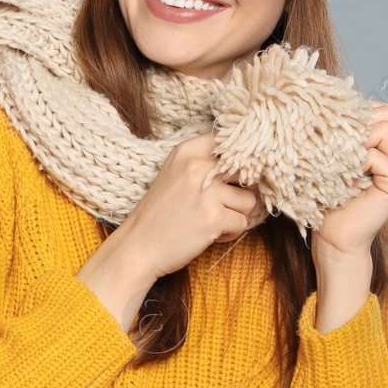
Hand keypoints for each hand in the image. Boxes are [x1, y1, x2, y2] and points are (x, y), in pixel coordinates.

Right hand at [76, 135, 258, 328]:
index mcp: (187, 151)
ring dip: (236, 214)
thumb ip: (205, 163)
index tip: (230, 175)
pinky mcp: (214, 217)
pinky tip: (209, 234)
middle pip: (246, 171)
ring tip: (212, 221)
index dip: (238, 159)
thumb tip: (248, 165)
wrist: (138, 246)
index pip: (230, 141)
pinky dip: (230, 233)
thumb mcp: (176, 174)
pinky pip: (242, 223)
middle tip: (221, 204)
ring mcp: (207, 191)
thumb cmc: (159, 213)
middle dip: (240, 191)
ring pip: (249, 200)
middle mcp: (198, 165)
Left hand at [310, 101, 387, 262]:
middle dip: (359, 121)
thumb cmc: (329, 201)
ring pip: (385, 129)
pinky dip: (356, 160)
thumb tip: (330, 106)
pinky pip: (377, 156)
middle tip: (335, 142)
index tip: (333, 128)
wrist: (335, 240)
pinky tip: (343, 176)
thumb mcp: (335, 161)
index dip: (358, 112)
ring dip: (356, 139)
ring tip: (339, 159)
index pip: (384, 110)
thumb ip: (344, 137)